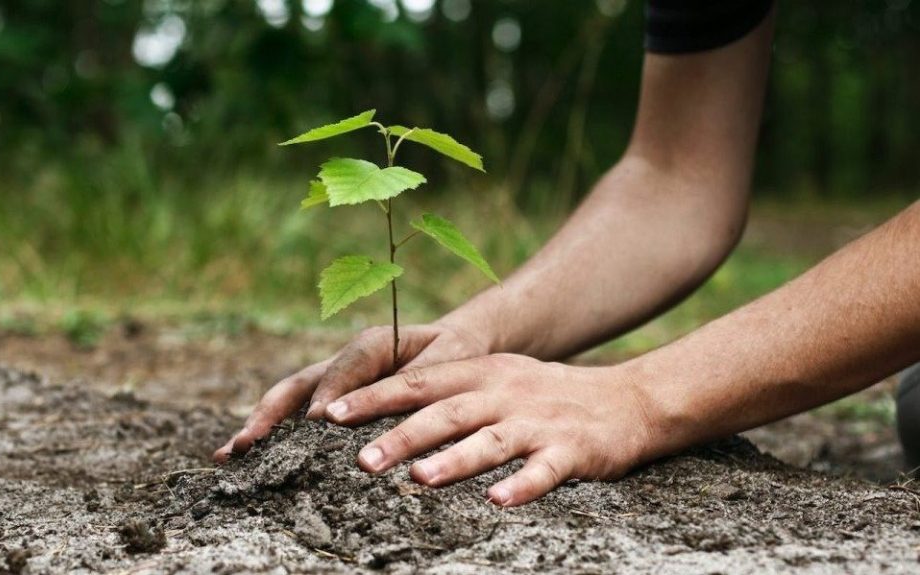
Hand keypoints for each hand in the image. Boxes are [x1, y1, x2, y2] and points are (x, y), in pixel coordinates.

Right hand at [213, 320, 489, 461]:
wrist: (455, 345)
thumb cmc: (455, 353)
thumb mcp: (450, 358)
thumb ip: (422, 375)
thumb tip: (393, 399)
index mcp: (373, 343)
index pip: (346, 368)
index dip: (330, 392)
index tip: (317, 422)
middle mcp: (344, 361)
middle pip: (299, 384)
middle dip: (272, 413)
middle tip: (248, 443)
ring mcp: (332, 380)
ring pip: (289, 400)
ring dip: (260, 425)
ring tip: (230, 453)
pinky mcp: (331, 398)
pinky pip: (297, 414)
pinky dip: (272, 434)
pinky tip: (246, 458)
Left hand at [322, 354, 656, 505]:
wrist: (628, 400)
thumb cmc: (547, 395)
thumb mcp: (498, 379)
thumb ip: (449, 391)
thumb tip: (384, 413)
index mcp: (482, 373)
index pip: (418, 382)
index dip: (374, 397)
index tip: (330, 414)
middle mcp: (504, 393)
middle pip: (446, 412)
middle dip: (401, 435)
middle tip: (361, 460)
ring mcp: (538, 421)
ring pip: (489, 440)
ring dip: (453, 460)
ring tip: (419, 480)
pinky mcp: (571, 450)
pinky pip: (543, 470)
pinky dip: (521, 486)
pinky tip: (498, 502)